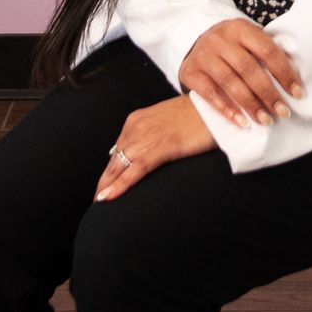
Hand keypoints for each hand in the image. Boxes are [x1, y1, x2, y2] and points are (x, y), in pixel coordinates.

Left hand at [93, 96, 215, 200]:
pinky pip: (136, 170)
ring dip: (107, 187)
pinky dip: (121, 185)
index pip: (117, 150)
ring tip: (99, 204)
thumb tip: (143, 154)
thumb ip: (153, 135)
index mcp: (137, 120)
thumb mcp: (168, 122)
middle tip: (96, 200)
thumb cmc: (197, 116)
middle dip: (104, 182)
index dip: (109, 171)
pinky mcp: (162, 147)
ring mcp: (148, 136)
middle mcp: (137, 127)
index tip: (104, 186)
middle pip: (114, 160)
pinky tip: (110, 197)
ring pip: (120, 167)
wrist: (216, 107)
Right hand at [179, 18, 304, 128]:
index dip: (284, 72)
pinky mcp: (190, 72)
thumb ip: (265, 52)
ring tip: (266, 120)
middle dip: (268, 93)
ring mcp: (203, 55)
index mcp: (240, 28)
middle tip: (283, 112)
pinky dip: (227, 109)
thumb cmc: (231, 45)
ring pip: (230, 82)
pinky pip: (210, 94)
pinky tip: (242, 122)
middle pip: (248, 68)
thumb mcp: (246, 39)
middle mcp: (220, 39)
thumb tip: (294, 78)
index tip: (298, 93)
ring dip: (251, 104)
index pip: (267, 50)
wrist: (194, 41)